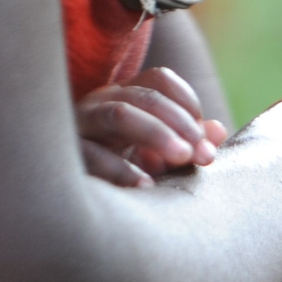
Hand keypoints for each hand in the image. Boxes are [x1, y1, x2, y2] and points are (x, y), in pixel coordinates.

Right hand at [78, 65, 230, 186]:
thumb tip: (218, 131)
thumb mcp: (154, 157)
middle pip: (143, 96)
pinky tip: (146, 188)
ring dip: (156, 134)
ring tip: (182, 157)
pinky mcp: (64, 156)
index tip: (206, 138)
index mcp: (122, 98)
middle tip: (204, 155)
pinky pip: (91, 156)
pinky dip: (121, 171)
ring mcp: (79, 126)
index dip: (188, 103)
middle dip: (180, 122)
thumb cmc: (115, 173)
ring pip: (118, 115)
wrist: (62, 200)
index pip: (159, 81)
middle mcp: (99, 104)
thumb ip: (185, 143)